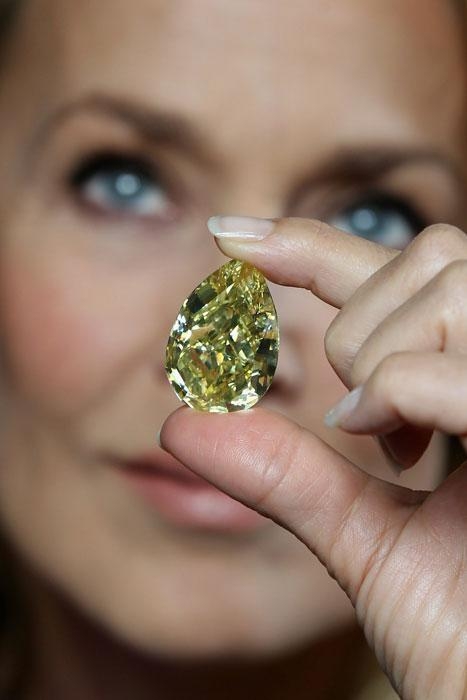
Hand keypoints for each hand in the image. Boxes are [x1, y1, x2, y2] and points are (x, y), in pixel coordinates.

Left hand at [161, 218, 466, 698]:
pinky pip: (446, 368)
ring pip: (447, 287)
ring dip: (380, 359)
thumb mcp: (364, 538)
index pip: (398, 271)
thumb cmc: (464, 628)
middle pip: (433, 258)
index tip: (225, 236)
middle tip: (357, 419)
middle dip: (361, 327)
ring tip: (386, 436)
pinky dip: (397, 391)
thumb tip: (182, 425)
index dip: (309, 242)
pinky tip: (391, 443)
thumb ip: (285, 474)